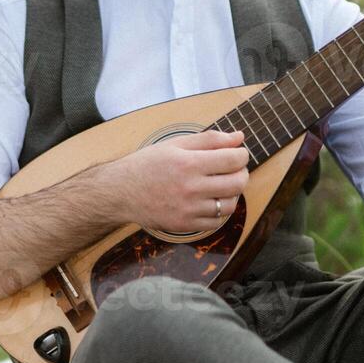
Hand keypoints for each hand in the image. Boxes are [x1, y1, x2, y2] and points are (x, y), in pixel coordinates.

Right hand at [106, 128, 249, 231]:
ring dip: (233, 193)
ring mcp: (188, 210)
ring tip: (223, 185)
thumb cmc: (147, 164)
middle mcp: (190, 188)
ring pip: (229, 205)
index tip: (238, 153)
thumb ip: (209, 140)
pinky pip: (216, 222)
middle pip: (236, 183)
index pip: (233, 160)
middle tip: (234, 169)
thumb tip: (239, 137)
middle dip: (242, 173)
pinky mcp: (185, 225)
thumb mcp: (175, 144)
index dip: (241, 155)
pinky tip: (212, 200)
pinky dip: (220, 211)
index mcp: (188, 164)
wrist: (121, 192)